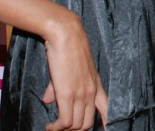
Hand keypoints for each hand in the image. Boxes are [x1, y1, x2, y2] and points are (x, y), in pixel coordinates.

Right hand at [42, 14, 107, 130]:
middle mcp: (91, 92)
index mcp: (96, 84)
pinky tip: (49, 126)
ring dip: (63, 130)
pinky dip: (56, 128)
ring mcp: (81, 94)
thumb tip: (47, 100)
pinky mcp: (67, 94)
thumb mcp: (70, 68)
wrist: (66, 33)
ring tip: (53, 128)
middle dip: (75, 130)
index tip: (107, 130)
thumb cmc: (68, 46)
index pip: (107, 109)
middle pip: (87, 123)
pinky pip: (65, 122)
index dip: (106, 123)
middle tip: (62, 128)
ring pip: (76, 125)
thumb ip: (59, 87)